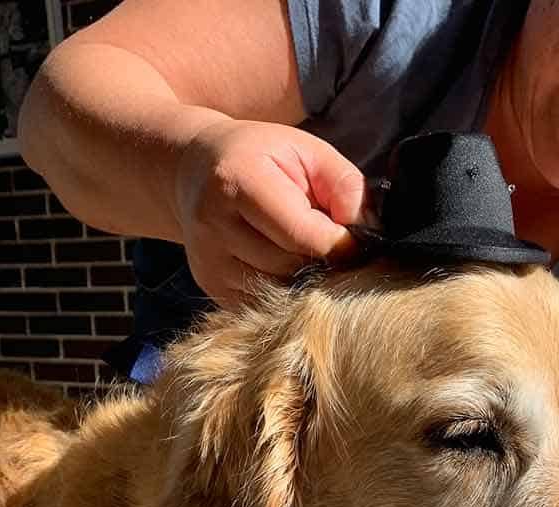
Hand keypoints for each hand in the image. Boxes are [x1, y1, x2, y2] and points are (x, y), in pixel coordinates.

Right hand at [174, 119, 365, 305]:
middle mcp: (214, 224)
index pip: (304, 236)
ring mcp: (209, 260)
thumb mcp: (306, 151)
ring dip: (304, 279)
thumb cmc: (260, 156)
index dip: (340, 244)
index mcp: (239, 181)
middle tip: (332, 246)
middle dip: (322, 261)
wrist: (192, 170)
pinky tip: (285, 267)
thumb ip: (343, 185)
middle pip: (292, 267)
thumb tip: (367, 232)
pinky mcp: (210, 285)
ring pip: (279, 291)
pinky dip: (283, 291)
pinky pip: (263, 304)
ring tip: (307, 254)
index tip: (355, 240)